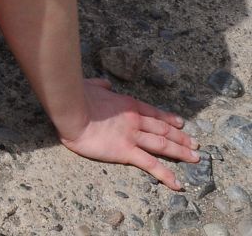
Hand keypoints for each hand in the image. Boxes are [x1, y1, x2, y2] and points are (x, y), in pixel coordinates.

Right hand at [58, 77, 198, 189]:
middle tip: (196, 143)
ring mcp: (133, 136)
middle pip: (163, 129)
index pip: (154, 113)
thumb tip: (106, 83)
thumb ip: (101, 85)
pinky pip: (151, 165)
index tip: (181, 123)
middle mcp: (135, 120)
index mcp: (127, 104)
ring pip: (163, 145)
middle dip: (181, 137)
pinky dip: (166, 175)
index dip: (169, 119)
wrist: (71, 110)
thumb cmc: (78, 97)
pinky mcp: (126, 151)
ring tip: (195, 157)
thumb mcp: (92, 86)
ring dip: (181, 152)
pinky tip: (177, 184)